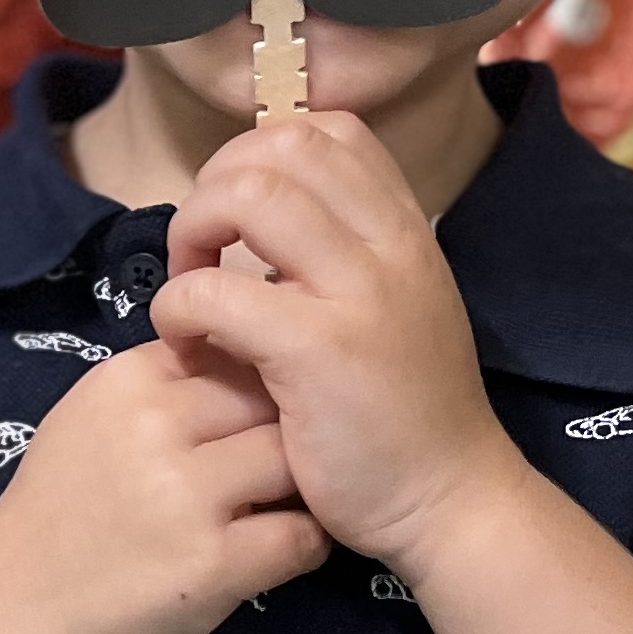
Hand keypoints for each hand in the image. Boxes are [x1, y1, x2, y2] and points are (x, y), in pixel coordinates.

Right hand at [0, 331, 325, 633]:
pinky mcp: (213, 564)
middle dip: (288, 432)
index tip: (245, 423)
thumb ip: (160, 386)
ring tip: (281, 507)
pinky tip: (276, 550)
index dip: (255, 386)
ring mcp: (186, 496)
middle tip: (278, 468)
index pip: (233, 351)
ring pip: (295, 463)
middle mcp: (157, 427)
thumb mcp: (91, 416)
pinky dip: (303, 544)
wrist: (10, 603)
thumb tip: (249, 361)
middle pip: (273, 401)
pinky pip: (301, 537)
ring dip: (300, 487)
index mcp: (128, 379)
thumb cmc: (58, 509)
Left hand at [148, 112, 529, 577]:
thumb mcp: (394, 309)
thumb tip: (255, 215)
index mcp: (406, 232)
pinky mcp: (318, 351)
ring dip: (193, 232)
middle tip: (202, 250)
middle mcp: (391, 249)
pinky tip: (187, 342)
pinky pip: (217, 290)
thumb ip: (342, 257)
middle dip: (217, 184)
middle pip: (284, 146)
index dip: (262, 153)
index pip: (331, 131)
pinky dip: (180, 307)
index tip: (238, 216)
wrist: (453, 503)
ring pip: (250, 197)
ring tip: (190, 290)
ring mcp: (358, 295)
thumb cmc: (406, 416)